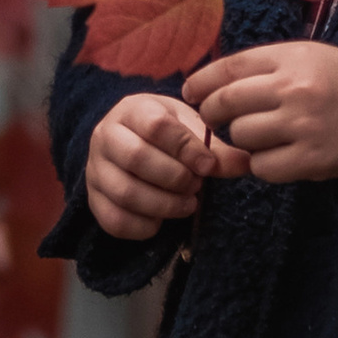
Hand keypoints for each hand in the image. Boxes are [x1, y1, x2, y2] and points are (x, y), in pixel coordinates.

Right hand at [85, 92, 240, 240]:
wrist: (132, 141)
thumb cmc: (167, 133)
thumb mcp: (190, 128)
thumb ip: (215, 147)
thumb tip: (244, 165)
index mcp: (131, 110)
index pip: (155, 125)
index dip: (186, 149)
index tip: (209, 166)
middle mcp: (105, 136)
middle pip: (136, 158)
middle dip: (175, 178)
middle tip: (197, 186)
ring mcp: (95, 169)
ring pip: (125, 192)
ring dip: (163, 204)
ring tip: (187, 204)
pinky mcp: (93, 199)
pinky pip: (113, 220)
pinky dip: (143, 226)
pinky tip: (162, 220)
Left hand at [186, 42, 337, 185]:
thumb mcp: (307, 56)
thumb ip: (264, 66)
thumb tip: (211, 82)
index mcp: (291, 57)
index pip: (229, 67)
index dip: (202, 81)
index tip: (191, 92)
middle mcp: (294, 89)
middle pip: (227, 103)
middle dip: (212, 113)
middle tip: (214, 118)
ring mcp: (302, 126)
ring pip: (242, 136)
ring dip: (242, 140)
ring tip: (260, 136)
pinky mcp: (311, 160)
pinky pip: (263, 167)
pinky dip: (263, 164)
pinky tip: (277, 155)